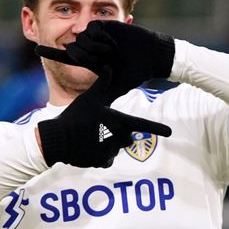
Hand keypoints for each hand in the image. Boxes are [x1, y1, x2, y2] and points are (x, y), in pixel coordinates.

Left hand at [36, 20, 174, 103]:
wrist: (151, 57)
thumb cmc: (134, 74)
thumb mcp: (115, 89)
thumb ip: (100, 97)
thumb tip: (88, 115)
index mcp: (91, 61)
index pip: (67, 57)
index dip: (52, 52)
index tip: (36, 49)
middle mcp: (92, 47)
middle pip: (74, 49)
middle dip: (85, 56)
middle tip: (101, 60)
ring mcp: (98, 36)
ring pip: (81, 39)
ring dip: (94, 48)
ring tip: (110, 52)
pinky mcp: (105, 25)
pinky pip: (92, 29)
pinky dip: (99, 38)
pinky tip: (111, 42)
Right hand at [37, 66, 171, 167]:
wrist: (58, 139)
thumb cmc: (75, 116)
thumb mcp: (89, 98)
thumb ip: (102, 84)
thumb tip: (110, 67)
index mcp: (119, 121)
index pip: (143, 124)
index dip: (158, 128)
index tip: (170, 132)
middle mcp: (118, 138)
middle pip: (127, 137)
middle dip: (119, 133)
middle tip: (100, 128)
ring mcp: (110, 151)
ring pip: (116, 148)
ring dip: (109, 143)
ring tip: (91, 137)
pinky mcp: (100, 161)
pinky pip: (106, 159)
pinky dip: (100, 155)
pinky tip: (89, 148)